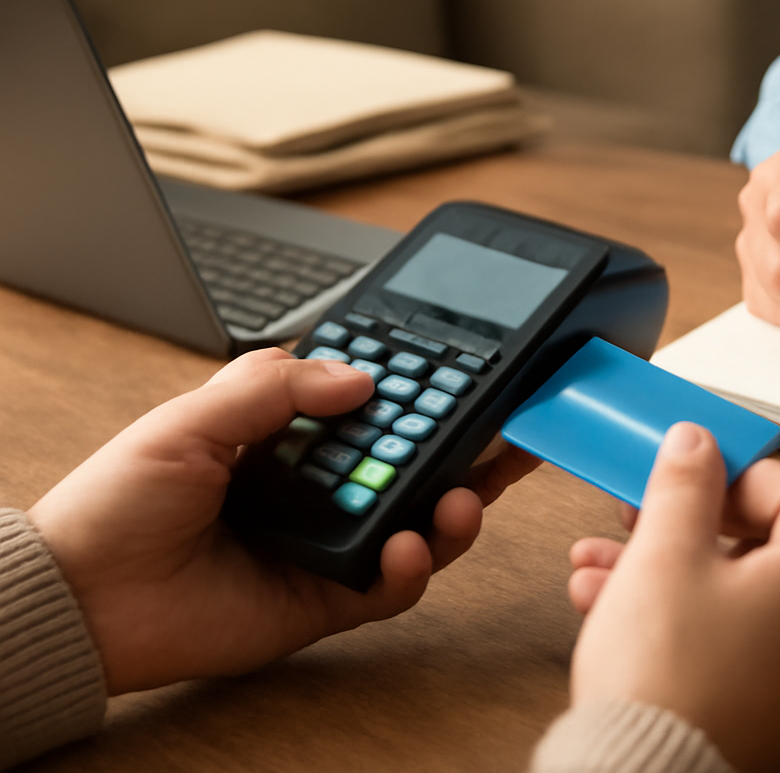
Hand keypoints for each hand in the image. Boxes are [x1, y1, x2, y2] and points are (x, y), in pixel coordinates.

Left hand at [26, 348, 539, 693]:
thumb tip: (360, 376)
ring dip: (457, 505)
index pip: (378, 405)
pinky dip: (412, 566)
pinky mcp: (328, 600)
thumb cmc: (118, 504)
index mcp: (291, 435)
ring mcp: (330, 543)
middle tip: (512, 428)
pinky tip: (408, 546)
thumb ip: (273, 387)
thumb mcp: (190, 419)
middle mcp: (321, 486)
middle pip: (417, 461)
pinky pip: (391, 586)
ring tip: (467, 494)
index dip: (427, 389)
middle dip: (472, 445)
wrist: (79, 598)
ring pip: (421, 522)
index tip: (474, 368)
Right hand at [565, 423, 779, 772]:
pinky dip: (681, 619)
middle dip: (684, 525)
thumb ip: (686, 484)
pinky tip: (613, 610)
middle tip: (641, 514)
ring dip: (666, 571)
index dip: (734, 471)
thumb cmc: (664, 677)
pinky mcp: (771, 712)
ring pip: (735, 596)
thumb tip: (698, 445)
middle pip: (762, 545)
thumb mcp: (666, 552)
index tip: (691, 466)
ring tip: (602, 567)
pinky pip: (730, 642)